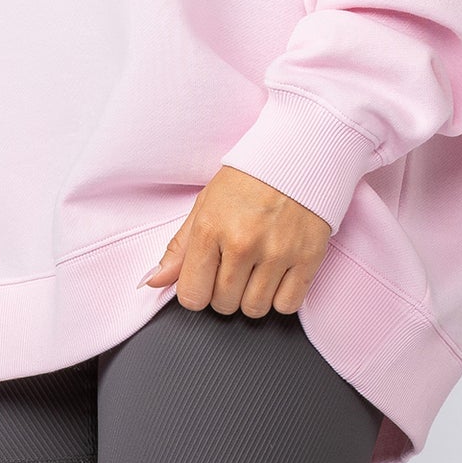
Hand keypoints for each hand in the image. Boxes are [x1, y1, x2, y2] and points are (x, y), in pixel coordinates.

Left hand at [140, 165, 331, 316]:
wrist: (298, 153)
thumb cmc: (248, 178)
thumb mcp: (206, 204)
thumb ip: (179, 247)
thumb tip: (153, 281)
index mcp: (211, 228)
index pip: (192, 295)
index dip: (196, 292)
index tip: (205, 279)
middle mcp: (243, 243)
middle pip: (224, 305)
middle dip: (224, 293)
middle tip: (233, 266)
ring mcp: (277, 252)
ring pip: (255, 309)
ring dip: (252, 296)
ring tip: (256, 269)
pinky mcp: (308, 258)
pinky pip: (287, 305)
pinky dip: (281, 297)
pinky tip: (278, 274)